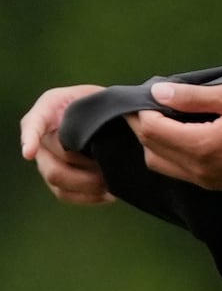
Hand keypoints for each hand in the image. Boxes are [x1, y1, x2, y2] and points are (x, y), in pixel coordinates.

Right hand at [20, 85, 112, 204]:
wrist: (111, 114)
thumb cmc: (107, 101)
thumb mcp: (105, 94)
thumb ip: (103, 105)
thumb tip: (121, 120)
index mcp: (50, 107)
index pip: (33, 122)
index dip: (30, 138)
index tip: (30, 153)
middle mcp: (42, 135)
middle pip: (51, 160)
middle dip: (80, 170)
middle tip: (107, 171)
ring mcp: (46, 158)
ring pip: (57, 180)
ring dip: (85, 184)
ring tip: (110, 184)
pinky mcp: (57, 177)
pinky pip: (64, 193)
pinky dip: (87, 196)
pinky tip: (107, 194)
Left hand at [129, 81, 221, 189]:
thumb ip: (194, 97)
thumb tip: (158, 92)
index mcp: (202, 146)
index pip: (153, 131)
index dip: (143, 112)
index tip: (146, 95)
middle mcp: (199, 170)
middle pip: (151, 151)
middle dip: (145, 128)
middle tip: (151, 105)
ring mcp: (208, 181)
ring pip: (162, 165)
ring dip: (157, 143)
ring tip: (167, 118)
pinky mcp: (216, 185)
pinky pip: (180, 172)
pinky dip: (172, 153)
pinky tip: (185, 135)